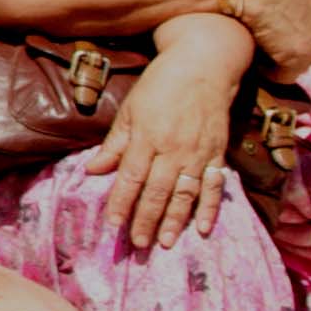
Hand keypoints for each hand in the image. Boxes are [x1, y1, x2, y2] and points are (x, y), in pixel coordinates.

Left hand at [91, 40, 242, 252]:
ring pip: (185, 194)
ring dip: (174, 221)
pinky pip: (215, 186)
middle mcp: (173, 149)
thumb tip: (92, 171)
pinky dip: (210, 208)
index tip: (112, 226)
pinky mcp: (218, 154)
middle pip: (157, 191)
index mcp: (147, 137)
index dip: (120, 203)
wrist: (203, 66)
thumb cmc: (160, 85)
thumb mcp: (130, 109)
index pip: (130, 178)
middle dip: (145, 219)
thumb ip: (114, 143)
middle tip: (137, 245)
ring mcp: (198, 153)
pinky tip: (202, 229)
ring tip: (164, 243)